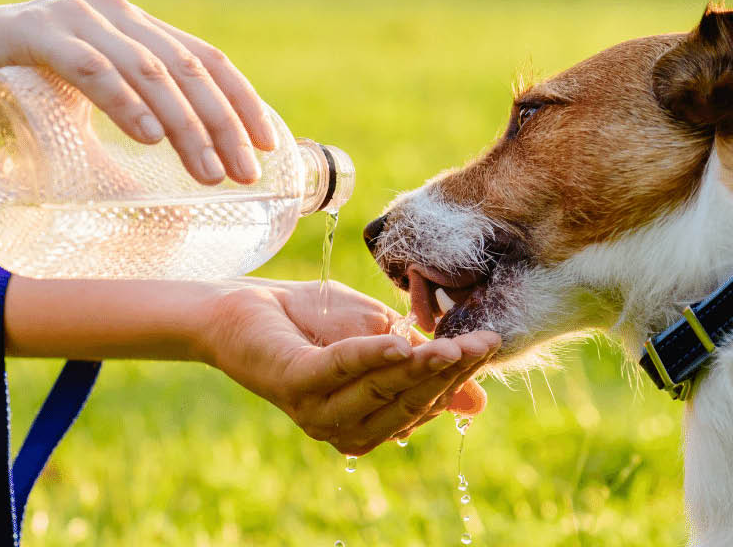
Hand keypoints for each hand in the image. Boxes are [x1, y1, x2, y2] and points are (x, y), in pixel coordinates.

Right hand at [0, 0, 274, 184]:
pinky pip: (91, 68)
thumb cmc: (15, 92)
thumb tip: (177, 195)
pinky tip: (150, 137)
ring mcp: (75, 18)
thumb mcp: (87, 109)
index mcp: (135, 27)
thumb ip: (130, 125)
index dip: (242, 102)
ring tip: (208, 172)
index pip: (205, 59)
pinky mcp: (34, 33)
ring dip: (185, 126)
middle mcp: (114, 14)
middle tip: (243, 174)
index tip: (267, 147)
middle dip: (223, 126)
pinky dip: (124, 103)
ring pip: (149, 71)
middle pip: (187, 69)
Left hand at [203, 279, 499, 454]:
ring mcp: (317, 410)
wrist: (243, 304)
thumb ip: (421, 363)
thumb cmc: (312, 319)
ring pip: (381, 391)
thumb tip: (479, 401)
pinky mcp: (294, 382)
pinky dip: (372, 356)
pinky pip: (341, 370)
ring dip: (420, 367)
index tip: (489, 344)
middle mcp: (343, 428)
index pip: (424, 404)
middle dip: (449, 372)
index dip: (458, 376)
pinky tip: (401, 344)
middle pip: (409, 402)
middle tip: (482, 342)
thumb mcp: (380, 338)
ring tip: (453, 346)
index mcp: (367, 422)